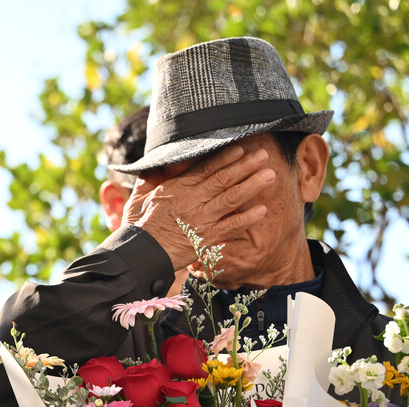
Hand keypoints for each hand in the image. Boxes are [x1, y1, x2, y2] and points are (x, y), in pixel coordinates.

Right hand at [122, 144, 273, 270]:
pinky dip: (246, 218)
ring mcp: (201, 220)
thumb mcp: (139, 198)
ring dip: (252, 186)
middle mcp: (191, 201)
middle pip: (223, 179)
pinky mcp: (206, 238)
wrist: (139, 256)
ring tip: (270, 175)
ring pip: (231, 198)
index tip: (240, 148)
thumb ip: (150, 178)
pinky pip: (230, 226)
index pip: (205, 169)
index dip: (224, 158)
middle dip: (245, 166)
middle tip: (263, 155)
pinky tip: (261, 210)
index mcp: (176, 189)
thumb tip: (157, 162)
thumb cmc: (138, 228)